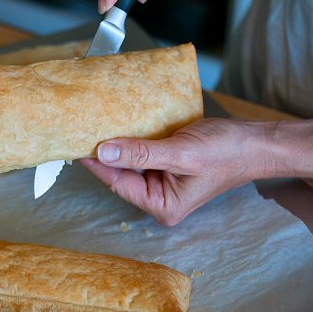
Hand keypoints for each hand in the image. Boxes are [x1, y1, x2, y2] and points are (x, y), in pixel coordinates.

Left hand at [80, 118, 312, 225]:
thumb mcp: (180, 154)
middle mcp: (158, 197)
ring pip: (129, 162)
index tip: (76, 145)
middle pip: (121, 174)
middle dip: (104, 153)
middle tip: (82, 130)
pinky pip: (142, 153)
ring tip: (96, 126)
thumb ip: (140, 154)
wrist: (256, 142)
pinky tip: (120, 126)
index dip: (96, 164)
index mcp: (161, 205)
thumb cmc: (225, 153)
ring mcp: (162, 181)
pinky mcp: (166, 165)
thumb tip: (103, 152)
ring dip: (117, 145)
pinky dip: (132, 140)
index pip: (117, 182)